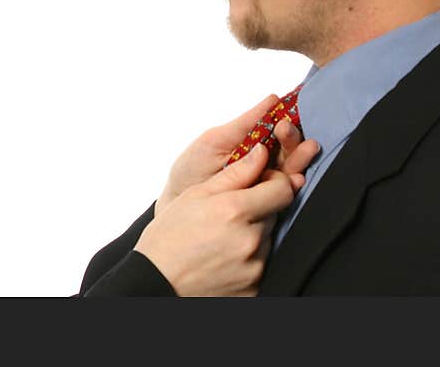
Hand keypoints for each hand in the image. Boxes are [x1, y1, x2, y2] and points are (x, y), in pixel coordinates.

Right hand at [136, 144, 292, 296]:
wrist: (156, 282)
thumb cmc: (168, 237)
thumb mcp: (195, 195)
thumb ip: (234, 173)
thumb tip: (260, 152)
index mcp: (235, 211)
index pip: (283, 189)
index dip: (274, 181)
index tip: (261, 182)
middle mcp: (250, 240)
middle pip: (275, 214)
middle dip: (258, 209)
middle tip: (229, 215)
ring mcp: (255, 267)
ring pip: (268, 239)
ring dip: (253, 234)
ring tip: (222, 238)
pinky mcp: (256, 287)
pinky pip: (262, 265)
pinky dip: (248, 259)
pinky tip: (224, 257)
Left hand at [155, 95, 318, 214]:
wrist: (178, 204)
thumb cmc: (192, 170)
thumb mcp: (215, 141)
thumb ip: (245, 123)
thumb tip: (273, 99)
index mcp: (252, 142)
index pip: (277, 128)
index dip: (284, 120)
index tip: (283, 117)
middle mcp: (264, 161)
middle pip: (288, 147)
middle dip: (293, 138)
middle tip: (286, 130)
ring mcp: (267, 182)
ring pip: (291, 168)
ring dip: (300, 158)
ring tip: (306, 149)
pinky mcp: (268, 203)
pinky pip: (285, 193)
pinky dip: (293, 184)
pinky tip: (296, 179)